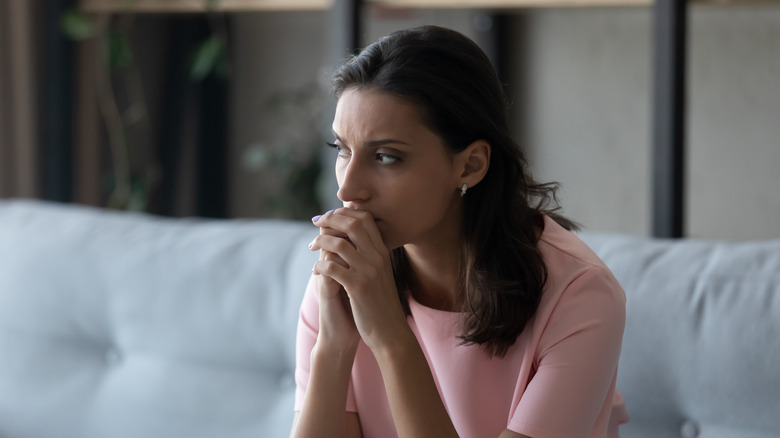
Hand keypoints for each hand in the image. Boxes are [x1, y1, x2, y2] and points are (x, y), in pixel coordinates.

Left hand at [309, 208, 408, 351]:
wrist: (390, 331)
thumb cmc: (381, 303)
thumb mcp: (380, 274)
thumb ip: (370, 256)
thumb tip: (353, 239)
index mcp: (383, 252)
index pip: (365, 218)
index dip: (345, 212)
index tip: (330, 215)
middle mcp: (378, 258)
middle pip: (352, 224)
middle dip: (330, 218)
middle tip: (316, 222)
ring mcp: (368, 272)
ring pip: (339, 244)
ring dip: (320, 241)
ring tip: (311, 246)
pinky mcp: (358, 288)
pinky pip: (332, 267)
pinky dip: (319, 266)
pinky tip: (315, 271)